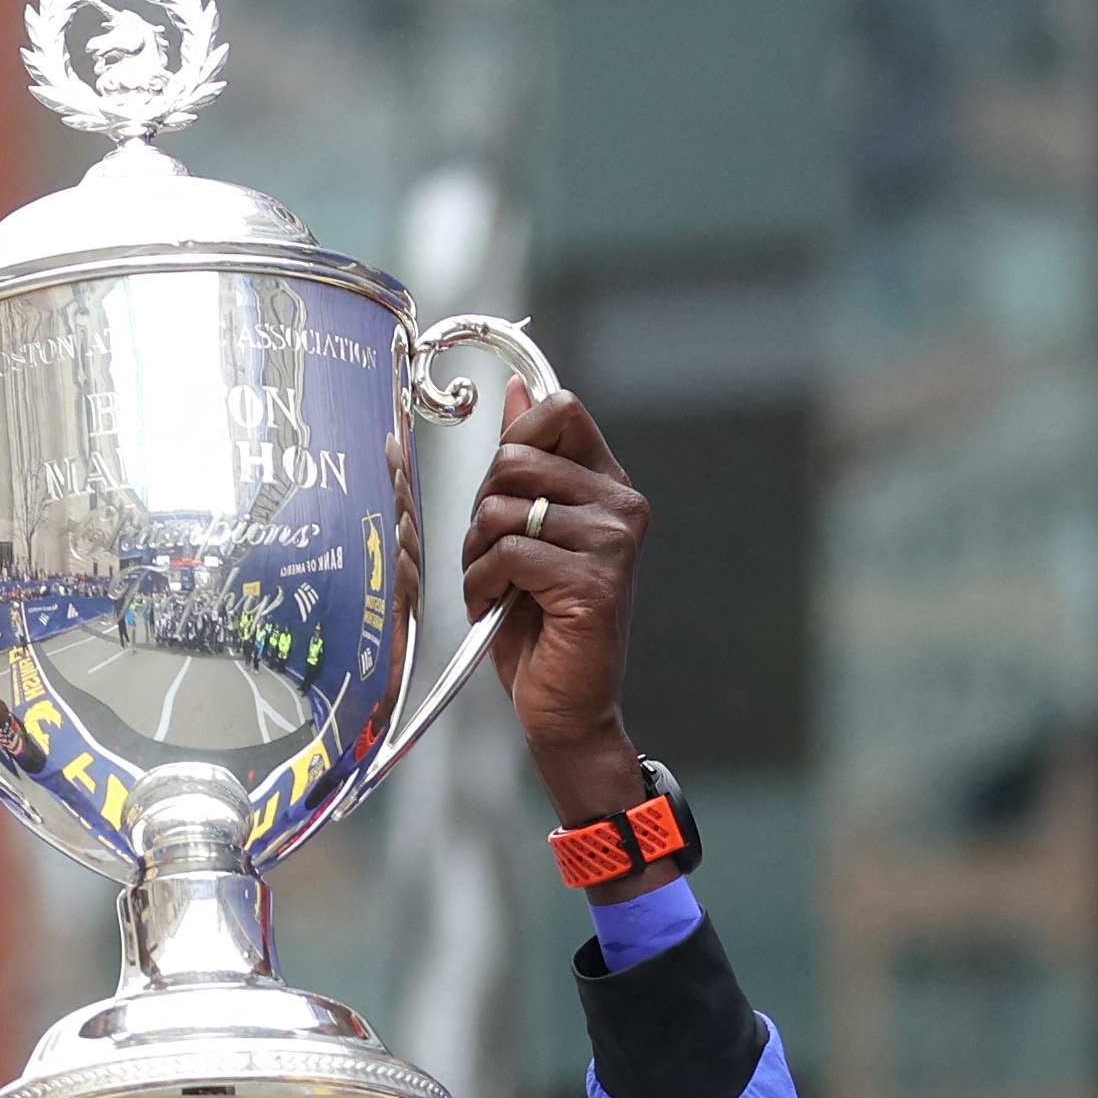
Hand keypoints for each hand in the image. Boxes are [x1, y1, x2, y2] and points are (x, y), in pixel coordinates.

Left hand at [455, 387, 648, 826]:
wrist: (566, 707)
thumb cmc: (541, 626)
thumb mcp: (526, 533)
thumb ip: (526, 464)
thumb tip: (515, 390)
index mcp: (607, 486)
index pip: (561, 410)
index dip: (513, 437)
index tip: (497, 487)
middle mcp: (620, 506)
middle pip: (516, 456)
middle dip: (481, 506)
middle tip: (488, 553)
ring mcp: (612, 542)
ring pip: (503, 508)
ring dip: (477, 554)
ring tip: (495, 587)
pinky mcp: (594, 582)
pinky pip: (509, 553)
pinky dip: (484, 585)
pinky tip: (498, 609)